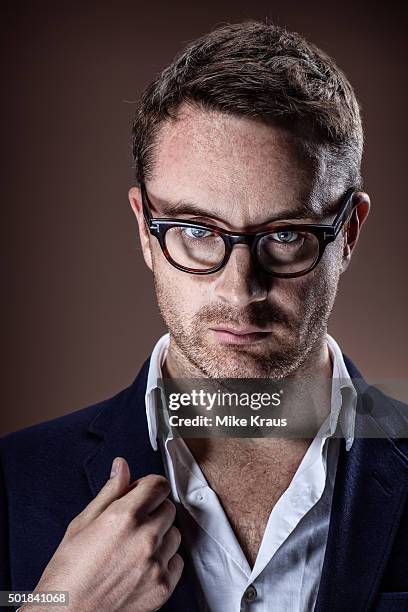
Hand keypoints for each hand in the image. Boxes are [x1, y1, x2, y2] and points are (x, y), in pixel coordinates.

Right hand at [23, 458, 182, 611]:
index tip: (141, 493)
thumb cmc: (68, 574)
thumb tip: (121, 466)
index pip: (158, 485)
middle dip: (154, 510)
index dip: (148, 486)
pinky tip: (143, 566)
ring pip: (175, 534)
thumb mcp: (82, 524)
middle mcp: (145, 538)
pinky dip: (165, 561)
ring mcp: (156, 564)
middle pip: (168, 508)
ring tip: (136, 547)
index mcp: (124, 517)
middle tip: (134, 522)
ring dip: (161, 536)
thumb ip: (109, 492)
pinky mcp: (162, 587)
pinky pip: (177, 562)